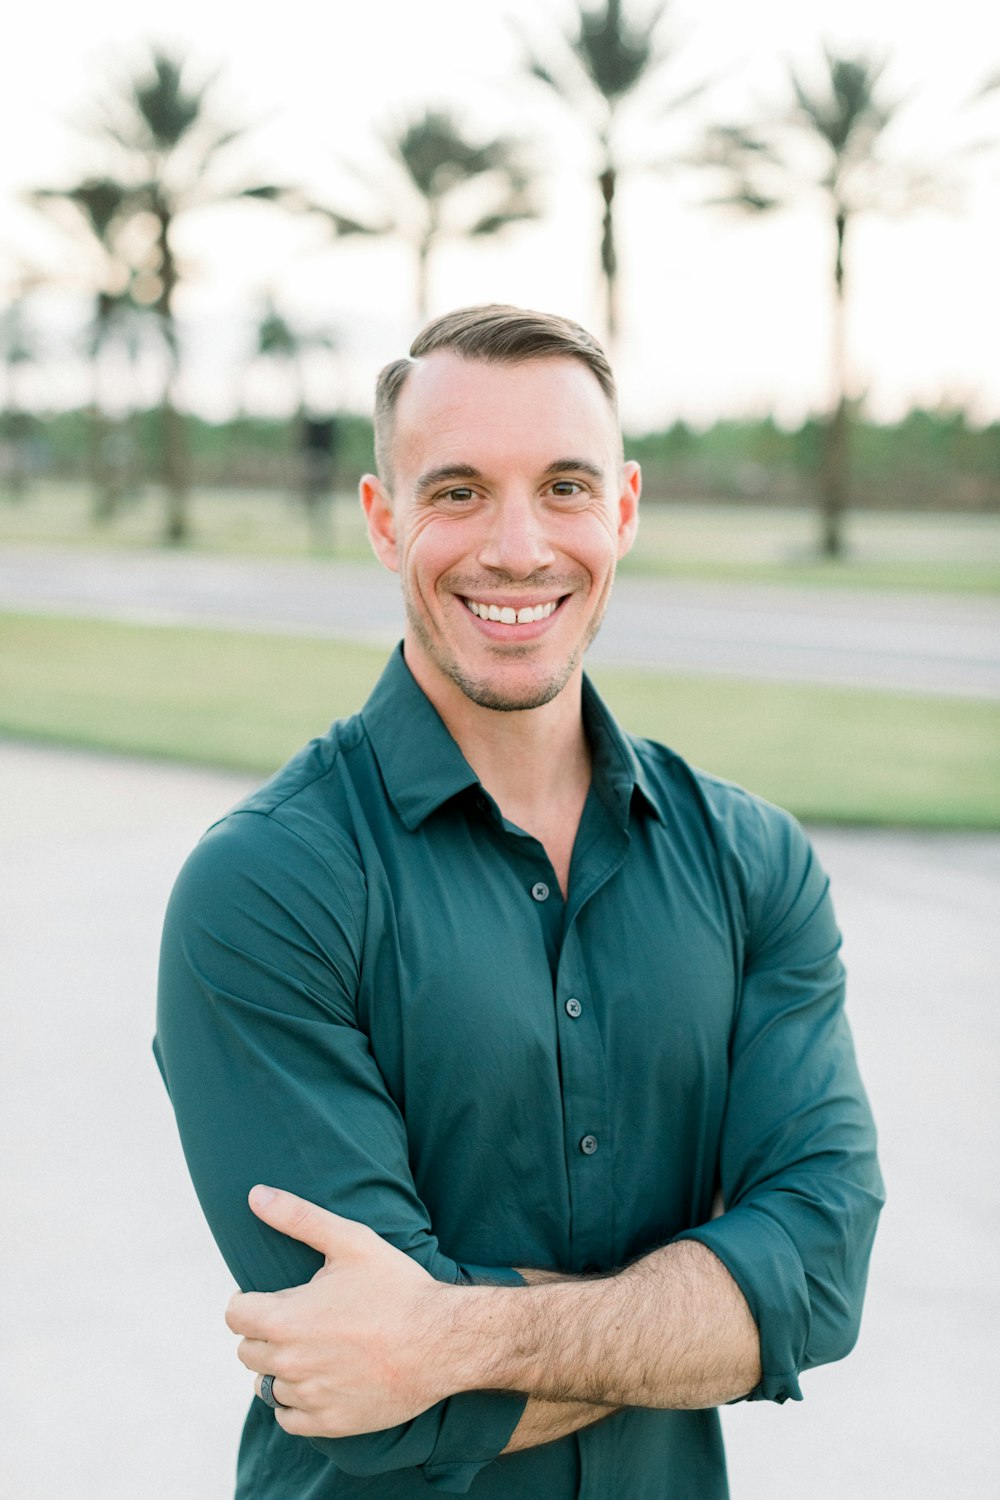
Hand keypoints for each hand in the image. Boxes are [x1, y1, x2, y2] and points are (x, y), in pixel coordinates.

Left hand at [226, 1186, 451, 1437]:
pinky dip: (295, 1402)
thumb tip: (255, 1194)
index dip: (247, 1301)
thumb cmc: (396, 1287)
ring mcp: (309, 1396)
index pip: (235, 1316)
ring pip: (266, 1386)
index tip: (267, 1298)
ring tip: (310, 1348)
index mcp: (286, 1319)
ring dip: (279, 1368)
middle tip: (296, 1319)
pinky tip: (318, 1379)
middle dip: (264, 1332)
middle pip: (247, 1351)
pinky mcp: (329, 1422)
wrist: (442, 1341)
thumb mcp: (350, 1241)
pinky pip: (288, 1418)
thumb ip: (298, 1217)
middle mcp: (290, 1363)